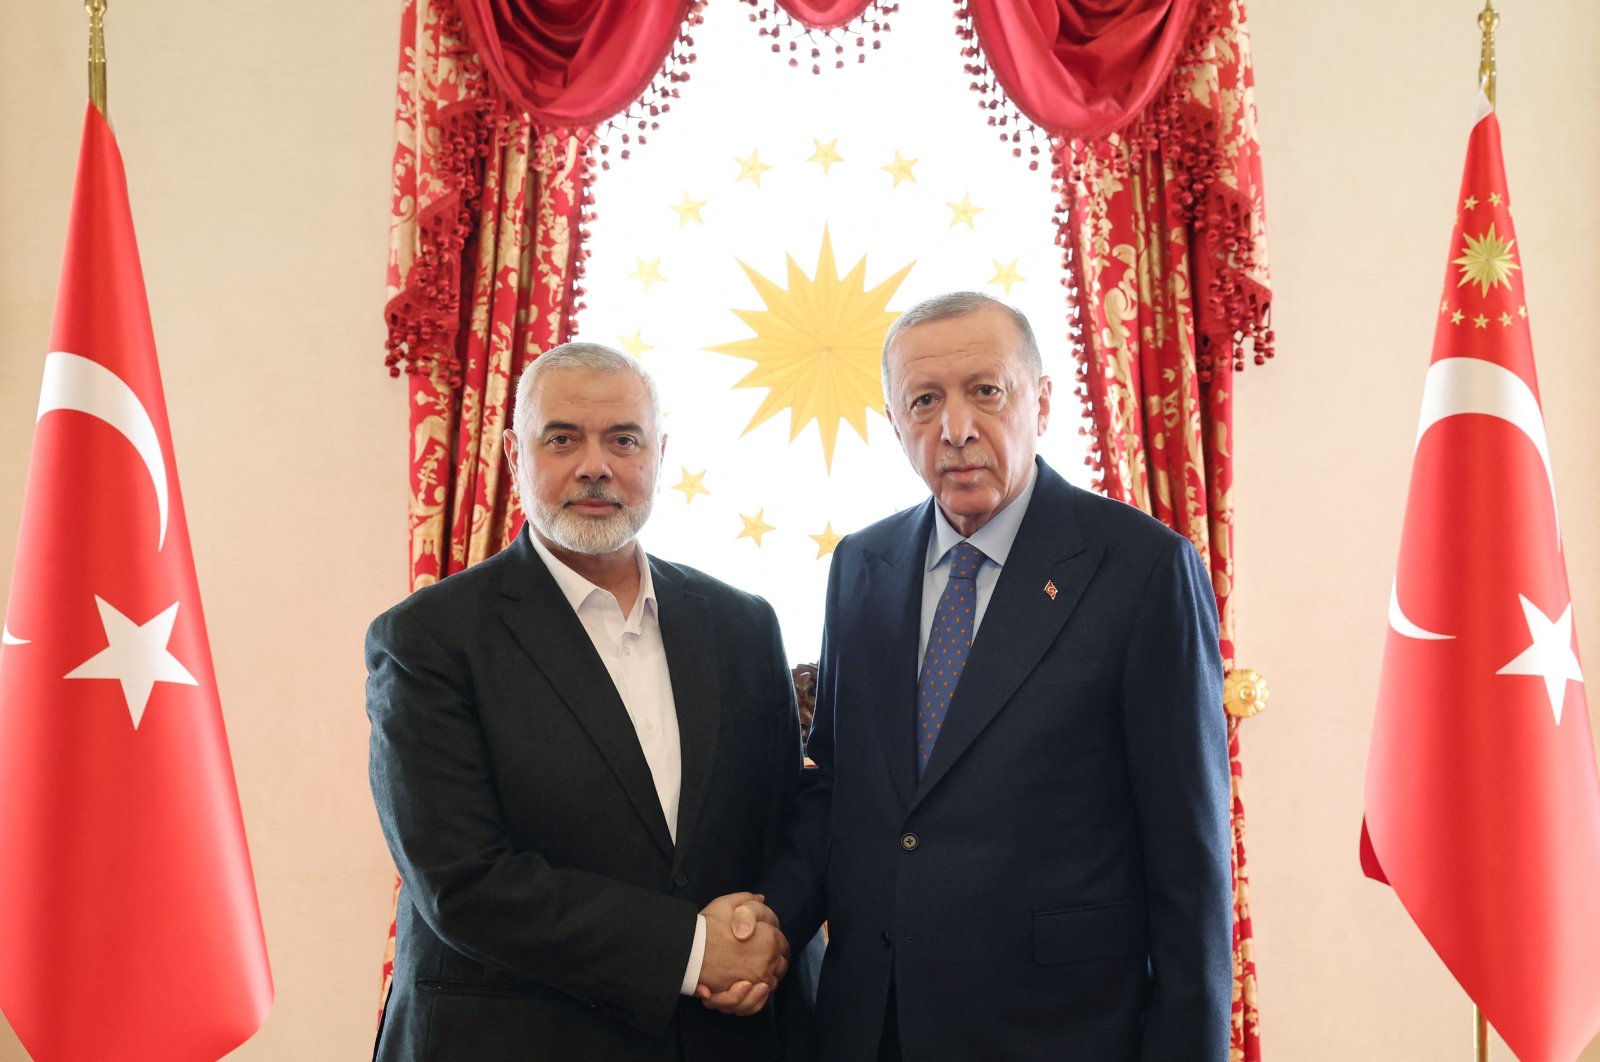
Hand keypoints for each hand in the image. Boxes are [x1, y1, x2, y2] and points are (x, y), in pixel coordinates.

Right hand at [695, 892, 788, 1015]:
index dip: (776, 944)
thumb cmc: (707, 926)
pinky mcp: (744, 995)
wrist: (688, 949)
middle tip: (759, 959)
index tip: (766, 944)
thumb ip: (746, 900)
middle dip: (773, 962)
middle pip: (780, 966)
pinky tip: (746, 989)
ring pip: (770, 985)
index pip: (783, 945)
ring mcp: (756, 979)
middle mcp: (767, 960)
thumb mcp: (726, 904)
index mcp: (769, 938)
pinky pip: (756, 1002)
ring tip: (752, 974)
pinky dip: (754, 999)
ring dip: (764, 980)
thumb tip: (760, 899)